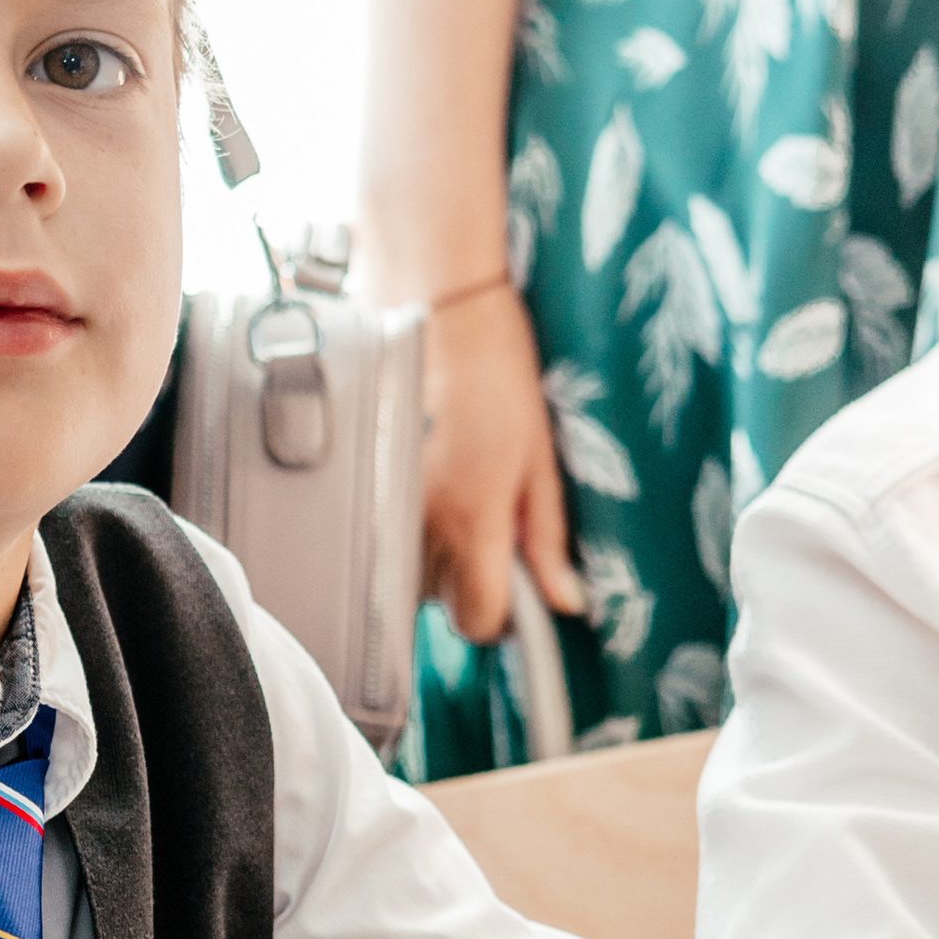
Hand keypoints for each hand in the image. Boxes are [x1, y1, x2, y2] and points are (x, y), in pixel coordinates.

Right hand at [418, 282, 586, 645]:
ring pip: (417, 576)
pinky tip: (436, 488)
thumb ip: (547, 538)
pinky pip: (394, 540)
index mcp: (473, 519)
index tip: (518, 590)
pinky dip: (417, 532)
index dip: (503, 618)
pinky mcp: (370, 487)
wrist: (441, 317)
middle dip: (474, 584)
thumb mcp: (541, 459)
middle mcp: (422, 523)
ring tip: (464, 500)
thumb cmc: (502, 380)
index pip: (478, 621)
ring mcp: (389, 506)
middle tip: (496, 532)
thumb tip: (567, 602)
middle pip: (444, 604)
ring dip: (442, 559)